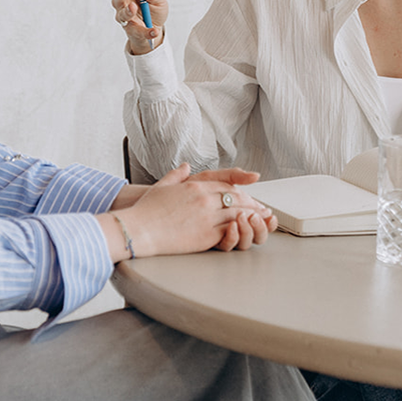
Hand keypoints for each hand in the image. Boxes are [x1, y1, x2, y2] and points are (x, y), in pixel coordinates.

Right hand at [104, 164, 268, 259]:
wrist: (138, 229)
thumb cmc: (146, 211)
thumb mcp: (162, 186)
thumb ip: (176, 175)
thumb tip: (184, 166)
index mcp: (195, 185)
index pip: (226, 185)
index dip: (242, 192)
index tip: (249, 197)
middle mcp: (204, 198)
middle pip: (237, 198)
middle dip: (253, 204)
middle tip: (263, 210)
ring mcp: (207, 216)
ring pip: (238, 214)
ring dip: (253, 218)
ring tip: (262, 221)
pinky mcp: (206, 234)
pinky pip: (231, 231)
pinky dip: (242, 231)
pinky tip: (248, 233)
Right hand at [111, 0, 168, 54]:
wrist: (155, 29)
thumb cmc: (154, 10)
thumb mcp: (159, 0)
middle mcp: (124, 2)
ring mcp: (125, 16)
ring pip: (122, 13)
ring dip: (127, 10)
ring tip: (134, 7)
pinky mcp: (131, 30)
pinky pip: (136, 31)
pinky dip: (145, 31)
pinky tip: (153, 30)